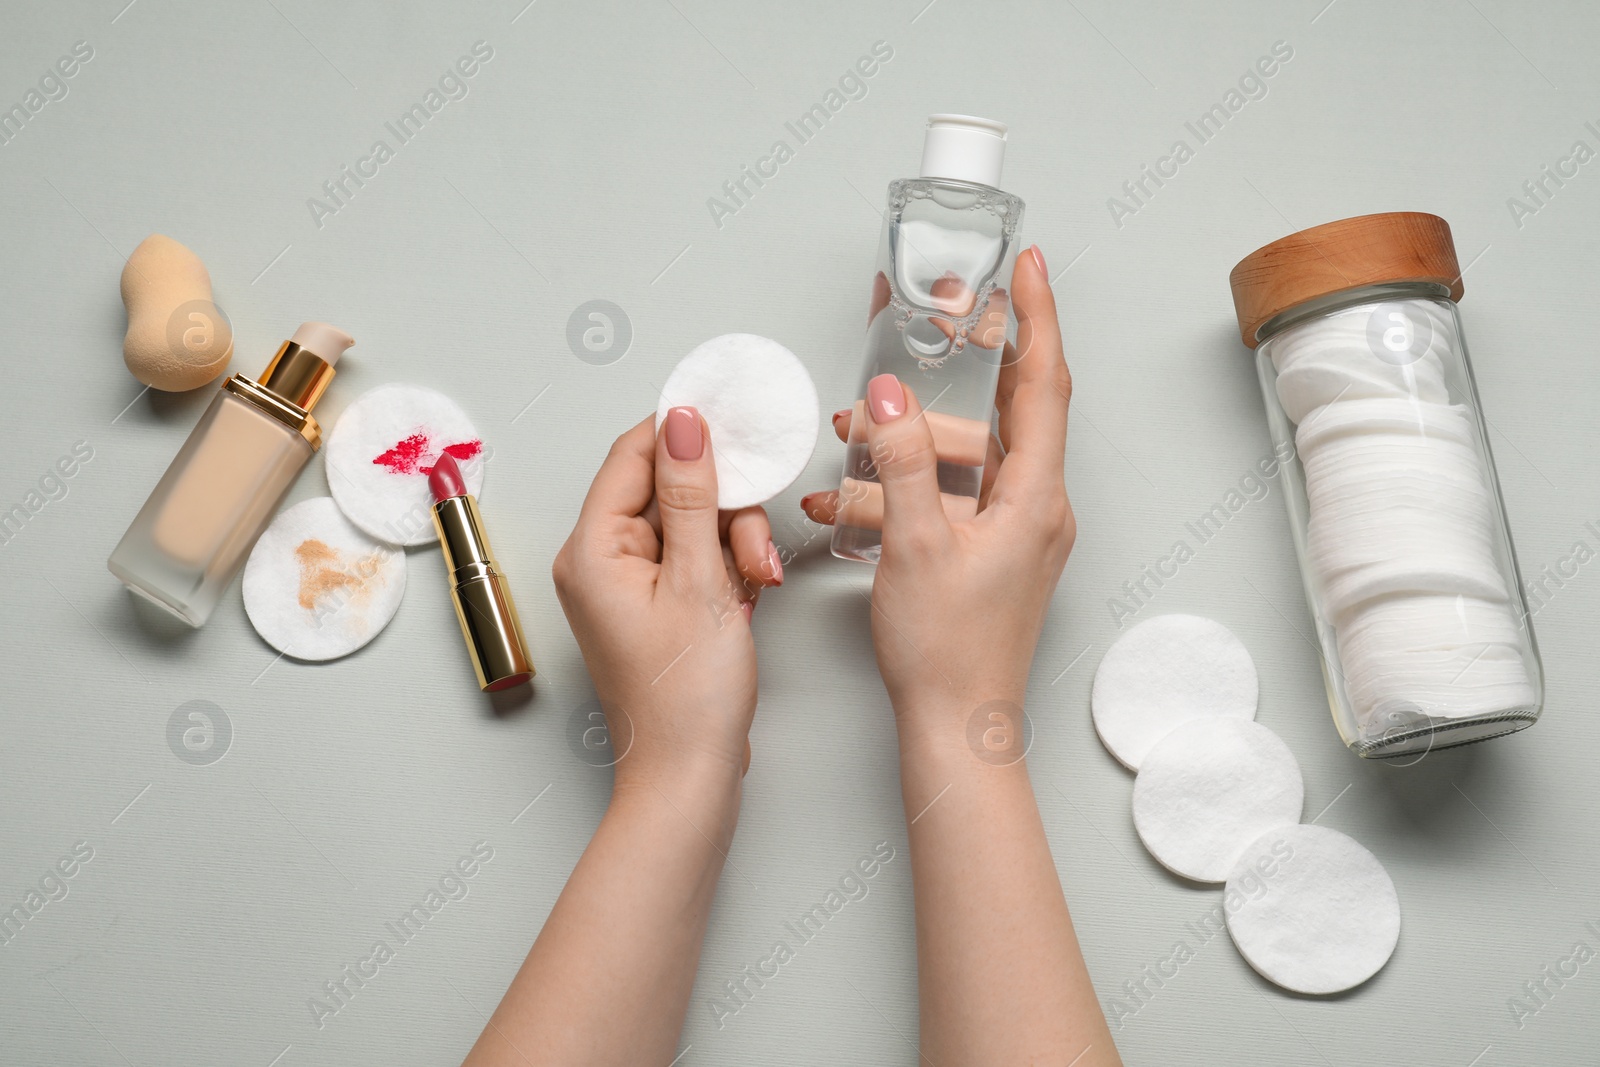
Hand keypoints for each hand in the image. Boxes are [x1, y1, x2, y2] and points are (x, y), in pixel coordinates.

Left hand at [553, 408, 780, 787]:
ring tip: (756, 582)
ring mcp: (628, 585)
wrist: (691, 777)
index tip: (732, 414)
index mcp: (592, 550)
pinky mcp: (655, 605)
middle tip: (753, 543)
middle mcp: (600, 562)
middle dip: (724, 506)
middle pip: (668, 489)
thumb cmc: (686, 698)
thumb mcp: (700, 580)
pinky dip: (728, 568)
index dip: (684, 430)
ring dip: (733, 541)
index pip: (633, 454)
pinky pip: (695, 558)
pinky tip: (748, 596)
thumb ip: (693, 494)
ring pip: (691, 523)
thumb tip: (683, 422)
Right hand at [802, 246, 1074, 738]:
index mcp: (1037, 498)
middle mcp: (1039, 509)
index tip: (1025, 266)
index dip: (1035, 318)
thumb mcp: (913, 545)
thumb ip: (901, 462)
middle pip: (1001, 414)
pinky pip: (956, 495)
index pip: (1046, 384)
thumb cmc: (945, 651)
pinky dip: (911, 482)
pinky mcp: (992, 554)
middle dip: (947, 379)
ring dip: (909, 441)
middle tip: (918, 331)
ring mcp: (1017, 532)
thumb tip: (889, 394)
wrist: (957, 728)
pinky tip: (853, 492)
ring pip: (968, 458)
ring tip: (846, 438)